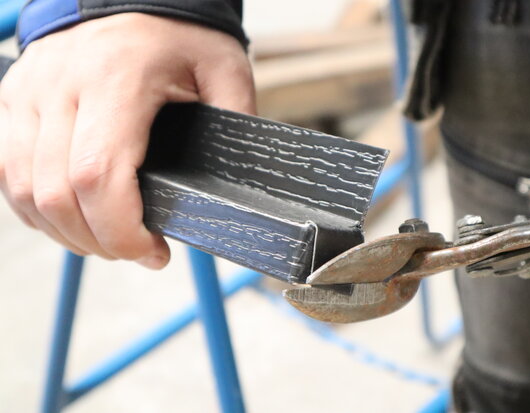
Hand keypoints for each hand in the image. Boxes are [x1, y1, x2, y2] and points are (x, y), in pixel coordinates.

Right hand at [0, 13, 254, 268]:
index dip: (121, 231)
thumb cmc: (177, 30)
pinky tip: (73, 220)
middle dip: (99, 242)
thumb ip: (235, 118)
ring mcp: (29, 92)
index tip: (153, 252)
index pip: (98, 176)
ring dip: (66, 232)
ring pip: (26, 190)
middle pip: (58, 195)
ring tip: (108, 241)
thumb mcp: (223, 67)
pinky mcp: (15, 100)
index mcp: (117, 78)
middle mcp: (62, 85)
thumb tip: (240, 177)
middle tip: (136, 251)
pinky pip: (10, 172)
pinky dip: (38, 209)